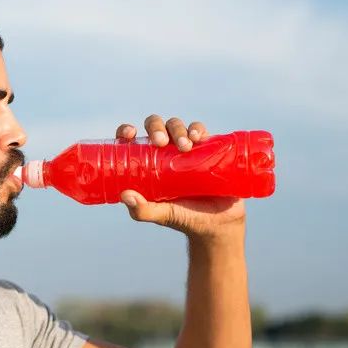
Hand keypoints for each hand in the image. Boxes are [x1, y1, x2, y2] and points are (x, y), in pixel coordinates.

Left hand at [115, 115, 245, 240]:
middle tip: (160, 141)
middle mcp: (164, 151)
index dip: (126, 130)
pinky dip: (196, 128)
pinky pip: (199, 130)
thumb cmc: (187, 218)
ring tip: (185, 146)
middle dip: (156, 127)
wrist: (222, 223)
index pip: (132, 140)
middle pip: (155, 126)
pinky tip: (197, 137)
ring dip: (177, 129)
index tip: (130, 133)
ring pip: (175, 125)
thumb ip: (143, 210)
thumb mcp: (163, 215)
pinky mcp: (206, 147)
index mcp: (147, 164)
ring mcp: (185, 148)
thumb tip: (125, 195)